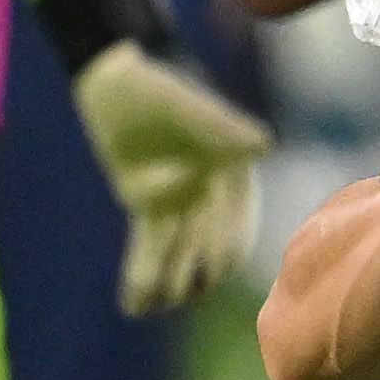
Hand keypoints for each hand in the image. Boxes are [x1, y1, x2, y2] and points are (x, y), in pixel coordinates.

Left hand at [73, 41, 272, 313]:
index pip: (236, 220)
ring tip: (144, 305)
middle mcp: (211, 194)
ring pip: (175, 254)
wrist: (113, 73)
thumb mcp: (181, 102)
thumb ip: (221, 126)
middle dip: (191, 271)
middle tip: (174, 292)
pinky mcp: (148, 210)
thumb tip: (265, 144)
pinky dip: (141, 276)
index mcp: (232, 172)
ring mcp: (181, 204)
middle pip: (205, 246)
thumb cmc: (152, 81)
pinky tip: (134, 307)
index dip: (224, 244)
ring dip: (163, 281)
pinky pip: (148, 249)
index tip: (211, 268)